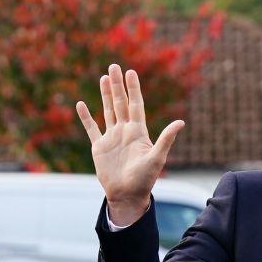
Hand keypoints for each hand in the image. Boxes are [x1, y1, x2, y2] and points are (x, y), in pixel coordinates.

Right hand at [76, 63, 184, 224]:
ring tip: (103, 78)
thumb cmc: (144, 179)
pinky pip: (91, 128)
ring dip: (105, 95)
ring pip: (108, 111)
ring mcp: (111, 138)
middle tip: (114, 67)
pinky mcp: (99, 147)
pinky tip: (81, 105)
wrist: (127, 195)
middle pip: (121, 103)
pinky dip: (86, 117)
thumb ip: (166, 139)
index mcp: (138, 131)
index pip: (136, 104)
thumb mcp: (156, 158)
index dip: (133, 88)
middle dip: (117, 85)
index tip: (131, 72)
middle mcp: (125, 131)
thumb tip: (181, 122)